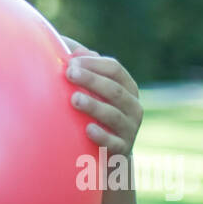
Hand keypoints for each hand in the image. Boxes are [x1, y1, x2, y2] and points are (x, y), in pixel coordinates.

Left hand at [59, 35, 142, 157]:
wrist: (107, 154)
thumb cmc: (96, 113)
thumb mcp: (93, 90)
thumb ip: (84, 68)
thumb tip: (73, 49)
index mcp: (127, 87)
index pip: (114, 69)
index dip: (93, 63)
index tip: (71, 62)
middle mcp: (133, 107)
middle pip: (114, 89)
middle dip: (91, 80)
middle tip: (69, 73)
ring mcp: (130, 129)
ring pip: (114, 115)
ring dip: (94, 106)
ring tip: (74, 99)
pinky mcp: (122, 150)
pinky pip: (114, 143)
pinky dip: (102, 136)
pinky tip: (88, 129)